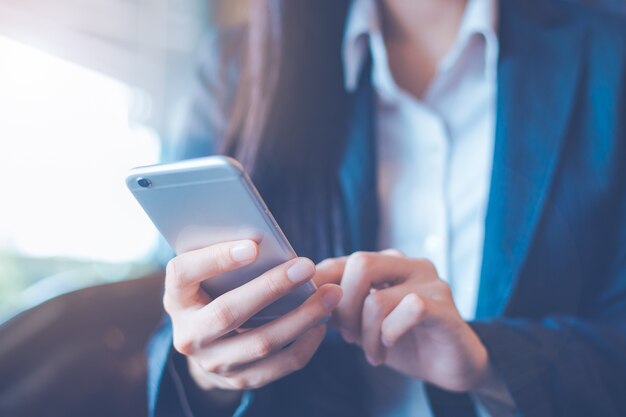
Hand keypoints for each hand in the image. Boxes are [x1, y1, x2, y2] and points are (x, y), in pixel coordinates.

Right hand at [164, 239, 342, 393]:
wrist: (207, 343)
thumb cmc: (214, 291)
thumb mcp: (208, 273)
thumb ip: (229, 257)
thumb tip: (270, 241)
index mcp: (175, 297)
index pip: (184, 273)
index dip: (216, 259)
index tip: (253, 246)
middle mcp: (188, 334)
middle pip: (229, 312)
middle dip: (272, 287)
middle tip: (307, 265)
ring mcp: (212, 362)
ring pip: (261, 343)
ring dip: (302, 317)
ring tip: (330, 294)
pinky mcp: (238, 380)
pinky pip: (278, 366)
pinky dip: (305, 343)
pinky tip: (322, 322)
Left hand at [317, 251, 491, 391]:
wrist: (450, 363)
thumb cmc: (403, 339)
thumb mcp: (363, 322)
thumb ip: (338, 308)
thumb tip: (303, 299)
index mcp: (386, 263)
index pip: (343, 261)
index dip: (321, 284)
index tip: (308, 309)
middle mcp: (408, 264)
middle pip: (361, 264)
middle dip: (344, 307)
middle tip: (347, 336)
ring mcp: (429, 282)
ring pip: (378, 296)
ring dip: (367, 334)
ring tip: (373, 353)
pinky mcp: (444, 306)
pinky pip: (409, 310)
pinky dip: (391, 334)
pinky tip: (390, 347)